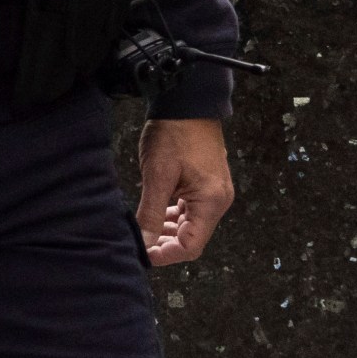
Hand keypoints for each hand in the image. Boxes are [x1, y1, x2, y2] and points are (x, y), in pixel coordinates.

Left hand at [137, 118, 233, 265]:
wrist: (187, 103)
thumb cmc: (174, 135)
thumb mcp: (157, 175)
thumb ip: (151, 212)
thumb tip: (144, 241)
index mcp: (211, 202)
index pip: (191, 246)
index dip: (166, 254)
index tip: (142, 254)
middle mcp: (218, 201)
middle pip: (192, 237)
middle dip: (165, 243)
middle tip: (138, 241)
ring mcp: (213, 192)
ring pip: (190, 223)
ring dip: (167, 229)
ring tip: (142, 227)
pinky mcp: (206, 183)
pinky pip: (190, 208)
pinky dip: (173, 214)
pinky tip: (154, 212)